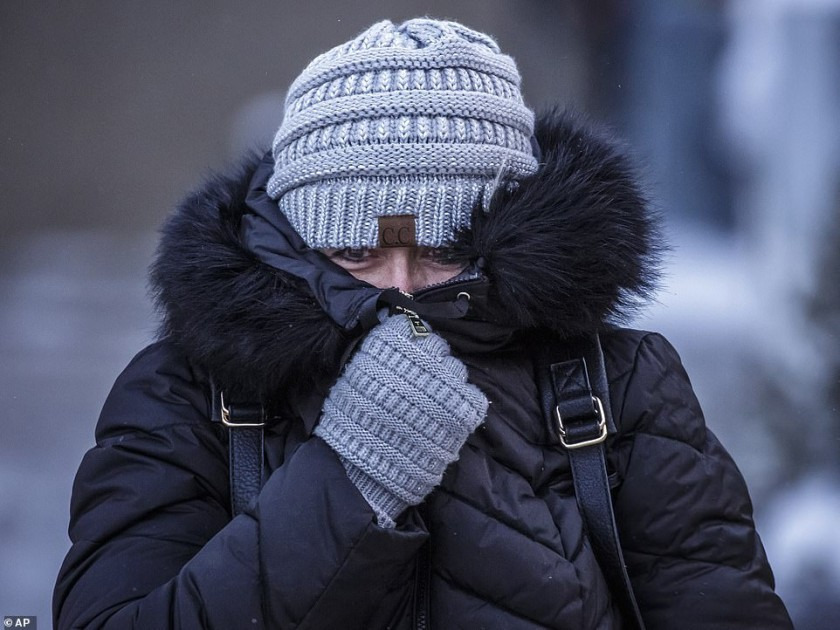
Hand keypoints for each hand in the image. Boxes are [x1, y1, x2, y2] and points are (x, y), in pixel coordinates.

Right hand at [314, 313, 487, 525]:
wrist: (363, 468)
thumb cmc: (352, 424)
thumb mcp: (354, 377)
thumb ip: (377, 354)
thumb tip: (396, 335)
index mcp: (389, 348)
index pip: (413, 327)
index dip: (412, 341)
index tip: (408, 354)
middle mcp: (421, 359)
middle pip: (438, 346)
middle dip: (430, 361)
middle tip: (420, 380)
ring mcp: (445, 385)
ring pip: (456, 369)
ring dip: (447, 382)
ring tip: (432, 402)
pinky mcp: (462, 412)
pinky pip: (473, 397)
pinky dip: (464, 403)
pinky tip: (450, 414)